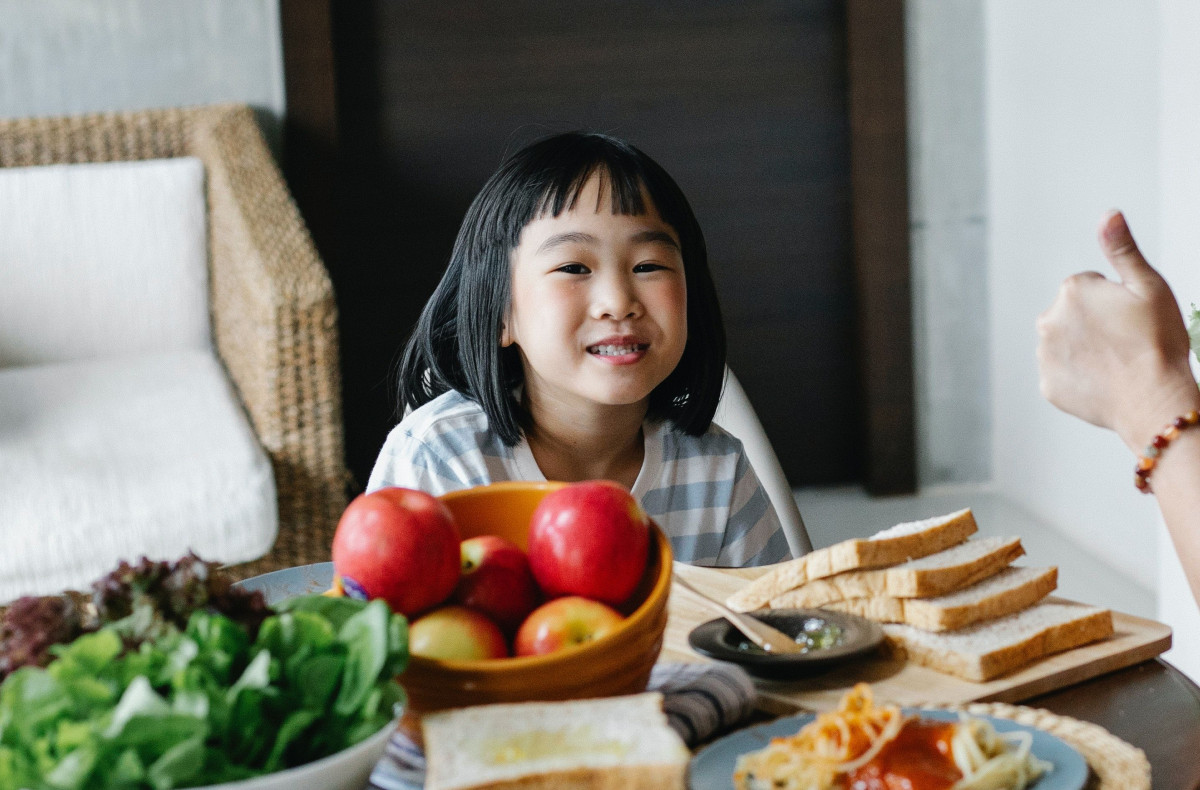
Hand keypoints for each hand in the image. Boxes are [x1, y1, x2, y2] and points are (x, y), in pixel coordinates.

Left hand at [1036, 211, 1197, 449]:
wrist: (1154, 400)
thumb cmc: (1157, 341)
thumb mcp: (1148, 285)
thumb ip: (1121, 248)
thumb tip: (1108, 214)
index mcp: (1071, 290)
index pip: (1090, 287)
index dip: (1116, 301)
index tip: (1131, 317)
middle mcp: (1047, 319)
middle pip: (1073, 315)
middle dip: (1094, 323)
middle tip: (1125, 341)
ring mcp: (1044, 355)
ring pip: (1066, 344)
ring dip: (1085, 349)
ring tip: (1117, 362)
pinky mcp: (1047, 386)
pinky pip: (1063, 375)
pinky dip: (1080, 377)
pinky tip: (1104, 381)